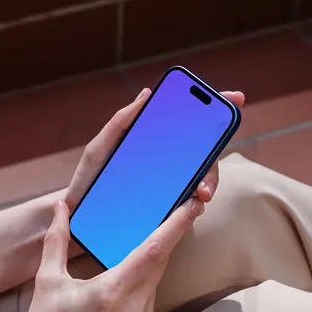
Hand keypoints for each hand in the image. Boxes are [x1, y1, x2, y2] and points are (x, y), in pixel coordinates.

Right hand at [15, 196, 196, 311]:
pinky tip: (113, 308)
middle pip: (159, 265)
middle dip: (162, 242)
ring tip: (116, 277)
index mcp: (111, 291)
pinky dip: (137, 300)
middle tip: (167, 218)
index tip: (192, 205)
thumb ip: (56, 241)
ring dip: (143, 275)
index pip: (154, 250)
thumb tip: (62, 207)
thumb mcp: (47, 282)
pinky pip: (149, 311)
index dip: (176, 225)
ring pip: (153, 288)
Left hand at [64, 88, 245, 213]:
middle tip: (213, 160)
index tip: (236, 98)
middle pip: (203, 157)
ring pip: (200, 183)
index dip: (216, 111)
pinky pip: (185, 208)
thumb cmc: (88, 180)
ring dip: (208, 184)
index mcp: (156, 146)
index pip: (190, 128)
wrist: (76, 218)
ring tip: (202, 193)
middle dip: (214, 159)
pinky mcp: (163, 213)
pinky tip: (193, 207)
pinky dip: (193, 206)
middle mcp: (167, 167)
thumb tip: (147, 94)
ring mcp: (168, 190)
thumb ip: (121, 123)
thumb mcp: (100, 149)